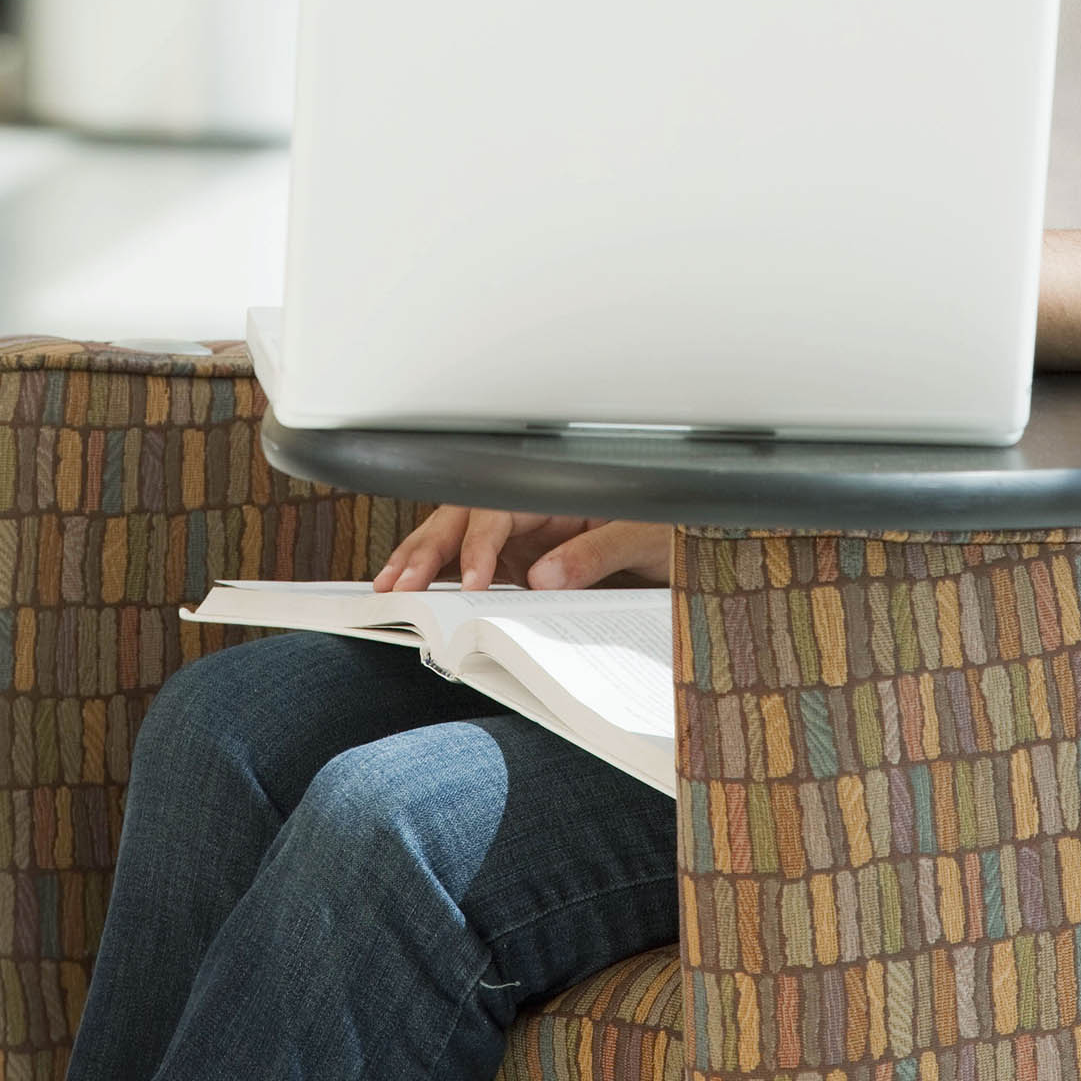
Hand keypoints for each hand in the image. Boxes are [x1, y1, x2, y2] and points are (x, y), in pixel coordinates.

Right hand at [373, 506, 671, 591]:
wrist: (693, 543)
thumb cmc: (672, 527)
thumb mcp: (643, 536)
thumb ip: (594, 553)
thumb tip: (542, 578)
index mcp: (556, 489)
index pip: (499, 511)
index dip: (478, 545)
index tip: (468, 582)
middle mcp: (531, 507)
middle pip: (464, 517)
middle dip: (427, 548)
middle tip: (399, 584)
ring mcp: (522, 534)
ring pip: (457, 537)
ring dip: (421, 559)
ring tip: (388, 585)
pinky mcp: (520, 561)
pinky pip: (471, 565)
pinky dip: (438, 576)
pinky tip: (413, 590)